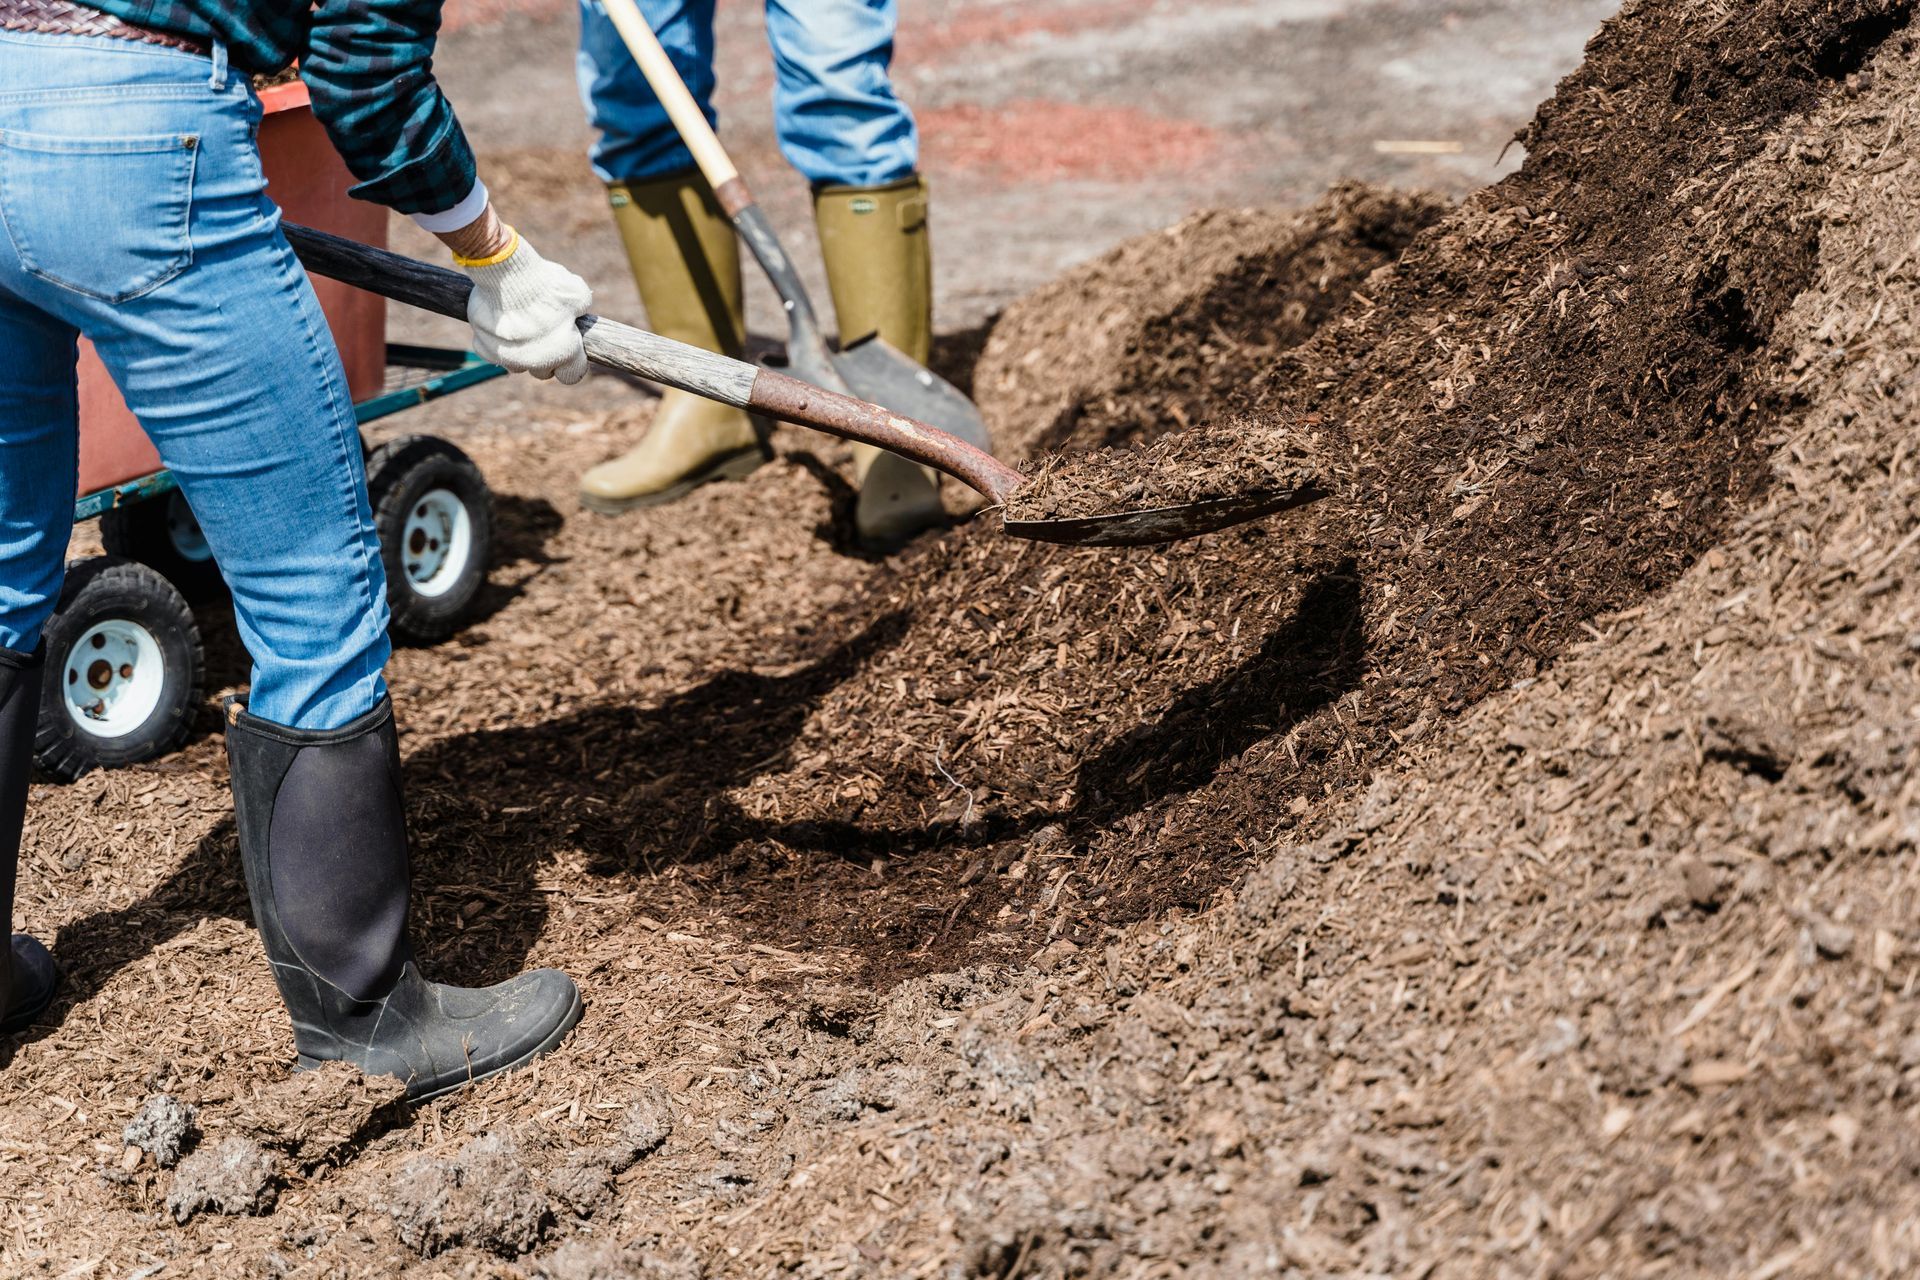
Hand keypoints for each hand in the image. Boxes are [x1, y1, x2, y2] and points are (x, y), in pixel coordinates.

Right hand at [456, 230, 592, 383]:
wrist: (505, 274)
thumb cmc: (544, 283)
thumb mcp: (576, 293)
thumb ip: (580, 310)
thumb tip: (576, 312)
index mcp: (564, 353)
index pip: (572, 375)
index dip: (571, 361)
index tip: (567, 346)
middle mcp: (536, 362)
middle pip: (543, 371)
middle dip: (545, 356)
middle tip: (543, 331)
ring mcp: (508, 358)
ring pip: (517, 363)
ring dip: (520, 350)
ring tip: (520, 323)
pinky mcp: (484, 348)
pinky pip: (491, 351)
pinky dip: (495, 339)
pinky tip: (499, 320)